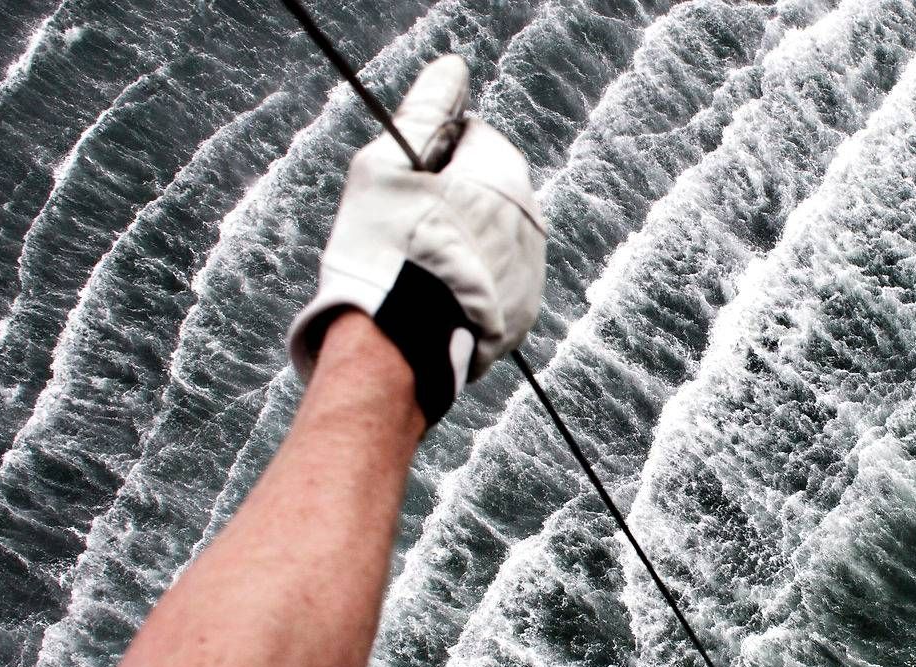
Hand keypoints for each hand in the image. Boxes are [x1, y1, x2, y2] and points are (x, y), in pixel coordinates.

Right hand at [288, 55, 545, 423]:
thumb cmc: (385, 248)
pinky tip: (435, 296)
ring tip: (419, 267)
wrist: (398, 346)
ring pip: (492, 236)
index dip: (432, 155)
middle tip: (406, 229)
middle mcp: (530, 223)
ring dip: (461, 241)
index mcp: (503, 177)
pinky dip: (470, 282)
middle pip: (486, 188)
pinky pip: (496, 282)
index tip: (406, 186)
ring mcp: (531, 273)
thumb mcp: (388, 165)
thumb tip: (452, 70)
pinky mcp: (523, 316)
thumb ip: (424, 110)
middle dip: (450, 199)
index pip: (473, 137)